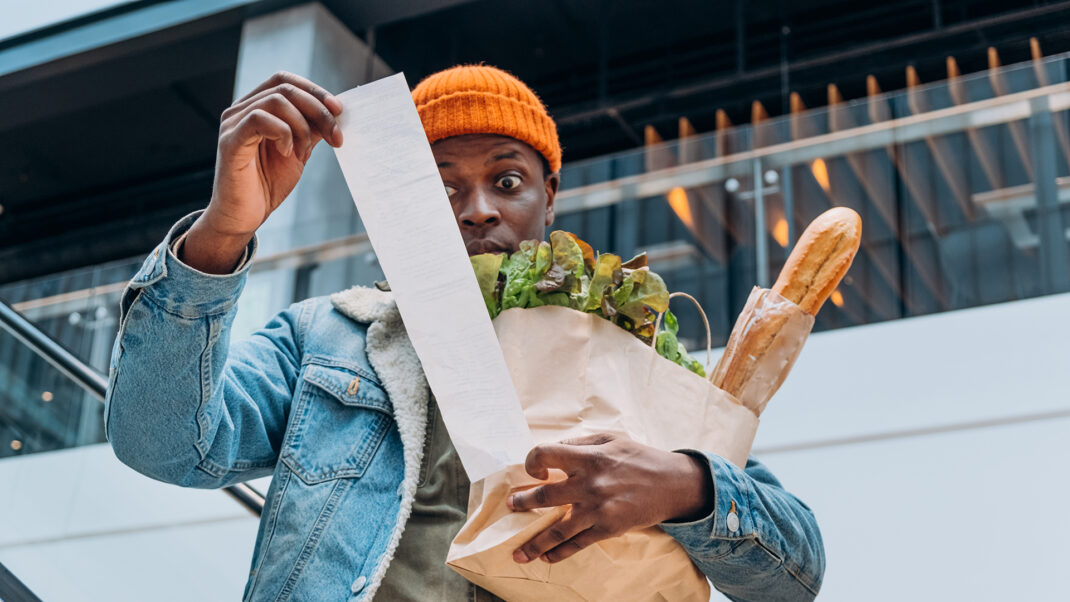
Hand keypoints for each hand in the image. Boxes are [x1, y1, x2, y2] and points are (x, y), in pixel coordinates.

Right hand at [183, 71, 344, 272]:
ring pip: (276, 101)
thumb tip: (336, 112)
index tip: (339, 111)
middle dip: (318, 110)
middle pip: (285, 89)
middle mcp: (240, 109)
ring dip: (302, 127)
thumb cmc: (267, 183)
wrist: (245, 216)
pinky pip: (259, 119)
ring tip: (304, 153)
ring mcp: (233, 124)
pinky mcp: (230, 141)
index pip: (285, 81)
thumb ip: (311, 129)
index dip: (314, 90)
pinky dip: (283, 133)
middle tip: (336, 137)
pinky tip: (288, 153)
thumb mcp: (299, 151)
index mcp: (256, 107)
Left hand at [506, 433, 712, 563]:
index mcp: (588, 456)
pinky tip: (547, 557)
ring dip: (534, 542)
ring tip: (518, 552)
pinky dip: (559, 553)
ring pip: (557, 529)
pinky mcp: (608, 528)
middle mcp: (589, 483)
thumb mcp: (611, 439)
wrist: (673, 484)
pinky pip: (577, 544)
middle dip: (522, 503)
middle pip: (544, 496)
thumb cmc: (640, 457)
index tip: (535, 471)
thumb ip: (580, 443)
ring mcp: (597, 509)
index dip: (532, 462)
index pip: (544, 454)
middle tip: (512, 506)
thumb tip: (553, 451)